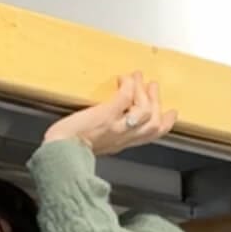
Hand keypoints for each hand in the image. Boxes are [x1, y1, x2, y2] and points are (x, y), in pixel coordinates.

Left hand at [43, 73, 176, 156]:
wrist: (59, 153)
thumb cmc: (68, 149)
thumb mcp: (94, 146)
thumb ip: (106, 137)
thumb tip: (108, 125)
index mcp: (121, 144)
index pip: (152, 136)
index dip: (165, 123)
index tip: (171, 112)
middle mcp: (123, 137)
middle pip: (154, 123)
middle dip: (157, 103)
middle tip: (153, 87)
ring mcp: (116, 126)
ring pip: (145, 111)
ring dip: (143, 92)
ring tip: (138, 78)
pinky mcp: (106, 115)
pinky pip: (126, 98)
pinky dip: (128, 86)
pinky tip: (124, 79)